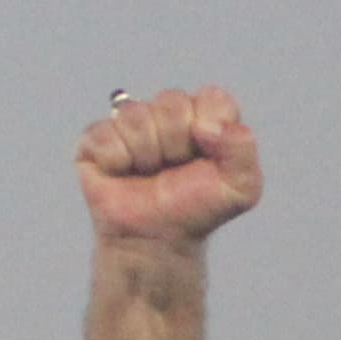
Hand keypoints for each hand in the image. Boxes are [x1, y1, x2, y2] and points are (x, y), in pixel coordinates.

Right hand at [77, 86, 261, 246]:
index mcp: (203, 114)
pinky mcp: (96, 139)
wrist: (158, 241)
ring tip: (149, 173)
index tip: (207, 156)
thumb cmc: (198, 210)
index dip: (210, 129)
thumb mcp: (242, 187)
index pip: (212, 98)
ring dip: (147, 154)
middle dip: (177, 144)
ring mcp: (130, 123)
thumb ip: (243, 149)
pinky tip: (122, 173)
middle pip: (172, 102)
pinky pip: (105, 134)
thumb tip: (205, 126)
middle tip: (175, 169)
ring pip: (137, 116)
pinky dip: (117, 160)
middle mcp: (167, 112)